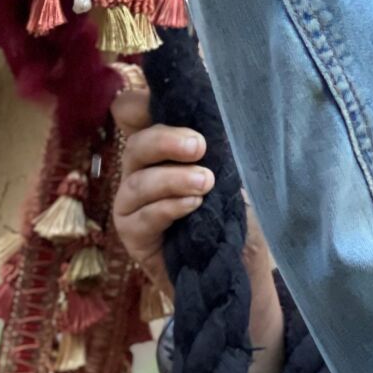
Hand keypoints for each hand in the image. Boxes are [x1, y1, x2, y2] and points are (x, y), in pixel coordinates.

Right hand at [112, 70, 285, 372]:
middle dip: (166, 139)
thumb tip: (224, 102)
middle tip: (200, 146)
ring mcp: (132, 202)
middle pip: (134, 140)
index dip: (143, 101)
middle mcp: (141, 168)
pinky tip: (192, 206)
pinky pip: (141, 217)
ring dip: (172, 178)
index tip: (172, 100)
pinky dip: (167, 207)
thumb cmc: (236, 214)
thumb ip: (219, 141)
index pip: (135, 111)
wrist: (240, 272)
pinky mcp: (132, 235)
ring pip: (136, 179)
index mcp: (162, 145)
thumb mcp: (233, 171)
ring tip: (205, 183)